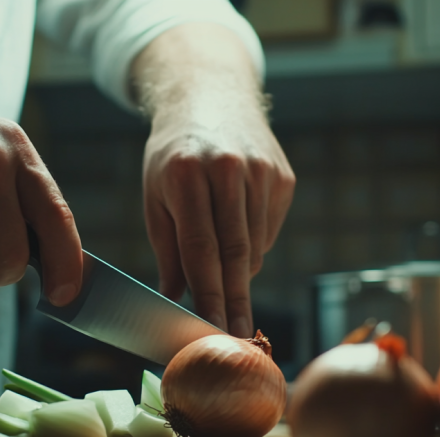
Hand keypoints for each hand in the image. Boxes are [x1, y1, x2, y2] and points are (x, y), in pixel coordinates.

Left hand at [143, 107, 294, 337]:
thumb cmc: (174, 157)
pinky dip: (253, 244)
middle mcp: (229, 169)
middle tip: (238, 335)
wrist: (211, 98)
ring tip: (223, 273)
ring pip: (255, 246)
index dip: (208, 294)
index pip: (201, 248)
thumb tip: (174, 300)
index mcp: (188, 174)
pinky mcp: (282, 177)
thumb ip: (167, 249)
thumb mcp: (156, 195)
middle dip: (235, 300)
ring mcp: (261, 171)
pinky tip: (237, 229)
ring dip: (240, 271)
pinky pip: (268, 230)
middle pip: (236, 252)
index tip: (212, 329)